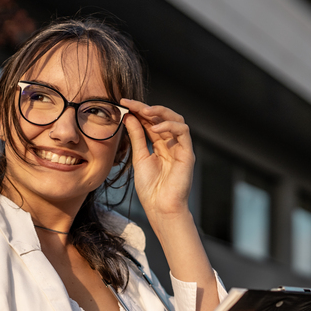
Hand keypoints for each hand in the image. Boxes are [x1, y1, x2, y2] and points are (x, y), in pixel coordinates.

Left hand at [120, 99, 195, 219]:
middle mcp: (171, 144)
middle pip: (163, 117)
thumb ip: (136, 137)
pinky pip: (183, 132)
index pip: (151, 122)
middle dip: (147, 108)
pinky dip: (170, 126)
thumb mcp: (139, 158)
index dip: (138, 111)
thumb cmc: (150, 188)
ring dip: (160, 112)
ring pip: (176, 119)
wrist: (160, 207)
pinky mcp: (187, 153)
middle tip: (131, 104)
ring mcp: (180, 148)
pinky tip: (156, 127)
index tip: (123, 103)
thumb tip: (129, 117)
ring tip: (144, 111)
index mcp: (160, 145)